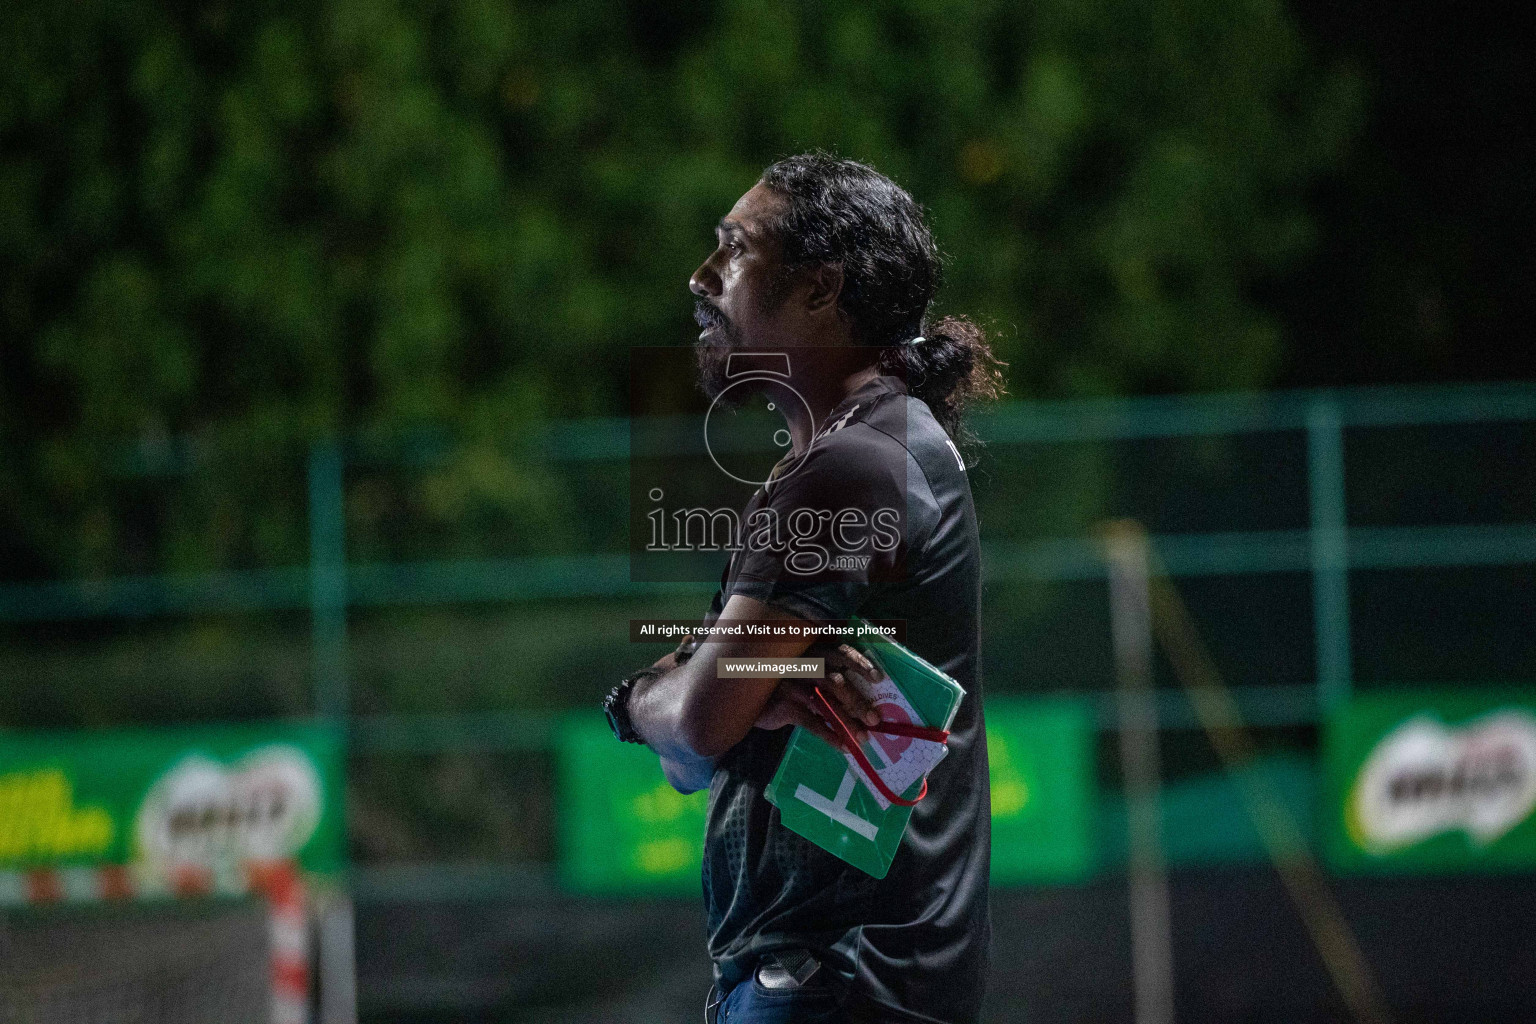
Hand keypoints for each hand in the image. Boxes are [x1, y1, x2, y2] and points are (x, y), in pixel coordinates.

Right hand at [752, 643, 885, 746]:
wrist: (746, 695)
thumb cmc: (782, 681)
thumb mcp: (804, 672)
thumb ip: (826, 677)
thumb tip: (859, 699)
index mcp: (814, 653)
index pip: (841, 653)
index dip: (861, 664)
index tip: (879, 678)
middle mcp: (805, 665)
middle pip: (838, 682)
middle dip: (858, 702)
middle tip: (875, 719)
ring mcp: (794, 684)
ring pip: (827, 703)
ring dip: (848, 722)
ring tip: (863, 738)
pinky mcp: (786, 705)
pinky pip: (813, 722)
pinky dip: (830, 735)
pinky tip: (843, 747)